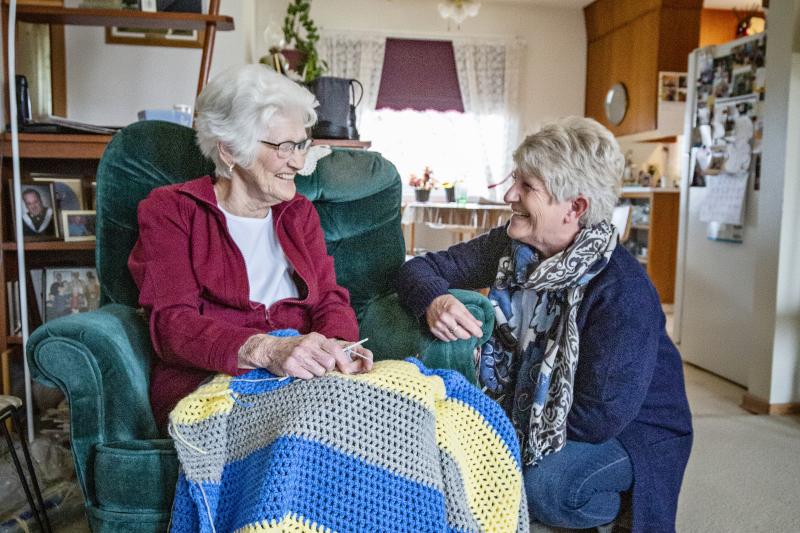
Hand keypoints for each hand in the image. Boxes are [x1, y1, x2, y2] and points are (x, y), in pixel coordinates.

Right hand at [239, 333, 367, 378]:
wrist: (271, 349)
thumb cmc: (296, 348)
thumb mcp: (312, 343)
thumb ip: (327, 350)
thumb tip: (348, 364)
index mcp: (316, 338)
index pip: (336, 350)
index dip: (344, 361)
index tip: (348, 370)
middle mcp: (308, 344)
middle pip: (329, 363)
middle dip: (328, 369)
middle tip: (320, 367)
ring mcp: (298, 354)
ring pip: (319, 372)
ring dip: (316, 373)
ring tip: (307, 367)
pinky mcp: (290, 365)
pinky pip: (307, 377)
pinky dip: (306, 376)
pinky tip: (299, 370)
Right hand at [425, 294, 482, 341]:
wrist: (430, 301)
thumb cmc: (447, 302)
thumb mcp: (460, 306)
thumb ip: (470, 316)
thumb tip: (479, 325)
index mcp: (454, 310)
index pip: (468, 324)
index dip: (476, 331)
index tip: (480, 334)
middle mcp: (445, 318)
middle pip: (461, 334)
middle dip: (467, 335)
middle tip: (469, 333)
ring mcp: (438, 325)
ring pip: (454, 338)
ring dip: (458, 335)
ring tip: (457, 329)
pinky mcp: (433, 329)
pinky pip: (446, 339)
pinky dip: (450, 337)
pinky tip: (450, 331)